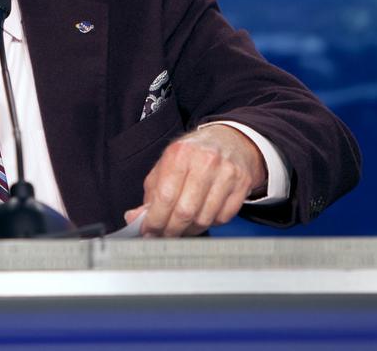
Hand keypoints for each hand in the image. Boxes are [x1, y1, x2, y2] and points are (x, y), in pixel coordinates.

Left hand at [124, 124, 265, 236]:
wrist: (229, 141)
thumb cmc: (193, 156)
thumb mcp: (166, 166)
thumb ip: (151, 194)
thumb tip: (135, 219)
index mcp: (180, 154)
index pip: (165, 197)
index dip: (154, 221)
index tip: (148, 232)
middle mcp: (205, 161)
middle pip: (185, 212)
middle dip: (171, 230)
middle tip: (163, 235)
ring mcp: (227, 173)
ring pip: (204, 219)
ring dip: (189, 230)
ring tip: (182, 226)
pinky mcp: (242, 184)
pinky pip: (222, 218)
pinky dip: (209, 223)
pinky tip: (201, 216)